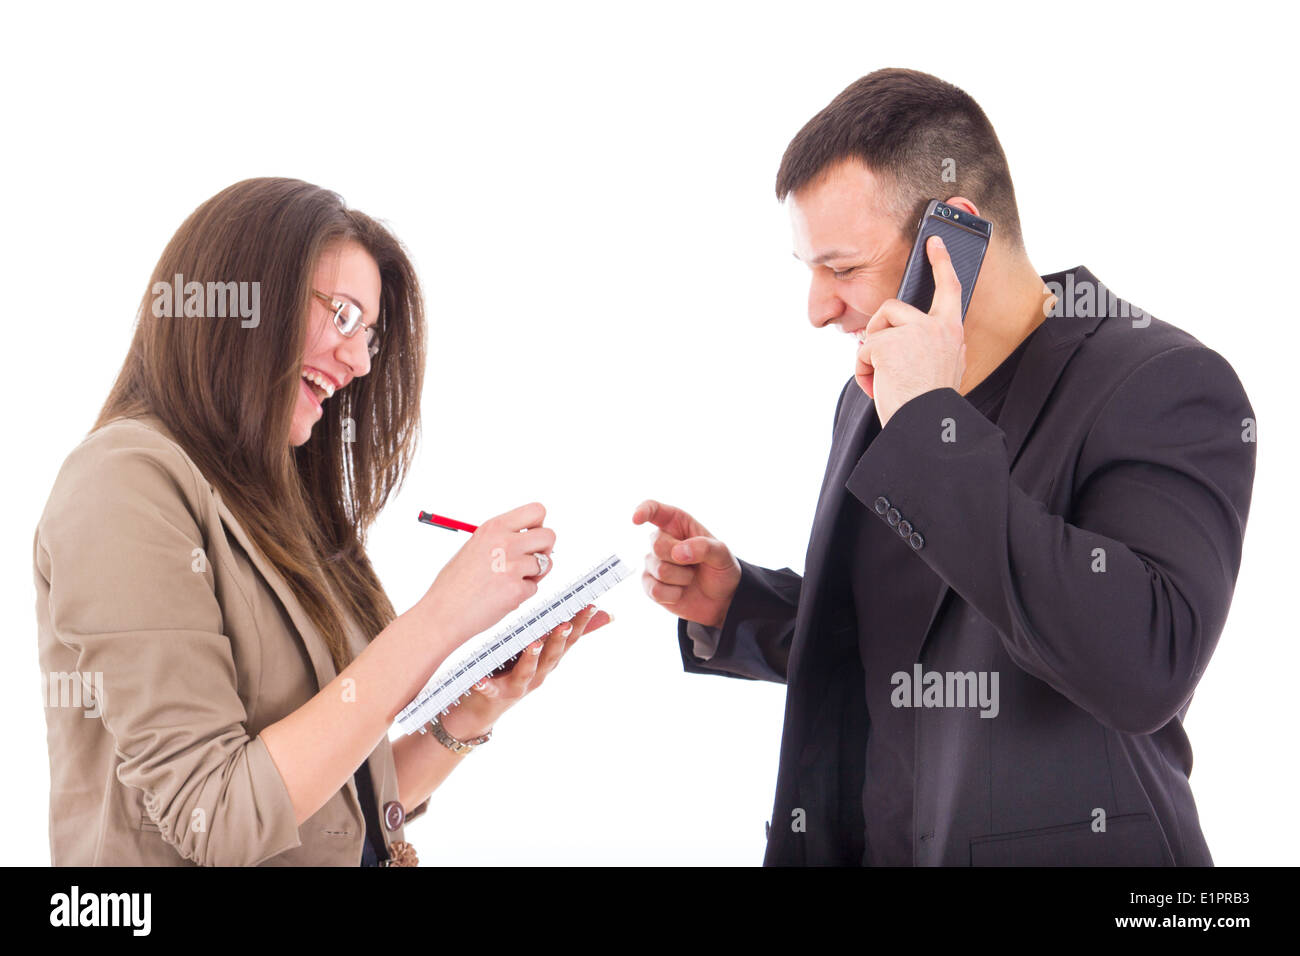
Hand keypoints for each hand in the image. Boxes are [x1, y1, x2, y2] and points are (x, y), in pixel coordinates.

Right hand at [422, 501, 555, 645]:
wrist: (443, 613)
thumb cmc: (456, 584)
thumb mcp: (475, 547)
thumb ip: (503, 539)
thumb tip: (533, 538)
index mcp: (493, 528)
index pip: (537, 511)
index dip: (539, 525)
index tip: (531, 537)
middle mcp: (504, 543)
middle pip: (550, 536)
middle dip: (545, 550)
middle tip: (530, 561)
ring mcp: (512, 566)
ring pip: (546, 564)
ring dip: (533, 575)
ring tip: (508, 581)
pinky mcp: (516, 589)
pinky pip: (534, 588)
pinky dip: (522, 594)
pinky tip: (501, 596)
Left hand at [438, 604, 611, 739]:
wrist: (484, 710)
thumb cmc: (516, 672)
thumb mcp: (545, 653)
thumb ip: (570, 634)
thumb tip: (608, 614)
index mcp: (549, 661)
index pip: (569, 640)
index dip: (580, 624)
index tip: (590, 606)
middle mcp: (538, 674)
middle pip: (552, 655)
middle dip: (559, 640)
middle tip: (565, 623)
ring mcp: (518, 686)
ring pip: (527, 671)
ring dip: (531, 657)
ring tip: (533, 643)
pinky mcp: (495, 695)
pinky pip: (491, 689)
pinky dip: (486, 685)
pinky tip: (480, 679)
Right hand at [632, 499, 740, 628]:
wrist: (721, 599)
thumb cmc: (720, 569)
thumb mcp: (722, 554)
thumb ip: (704, 547)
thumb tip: (677, 552)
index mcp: (677, 524)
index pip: (654, 510)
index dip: (643, 511)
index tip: (636, 519)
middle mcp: (662, 540)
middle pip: (657, 545)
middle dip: (681, 558)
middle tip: (696, 564)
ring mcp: (653, 563)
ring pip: (659, 570)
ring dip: (682, 578)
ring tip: (691, 577)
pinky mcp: (650, 585)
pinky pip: (655, 590)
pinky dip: (674, 595)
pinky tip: (681, 592)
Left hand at [855, 234, 967, 428]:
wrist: (926, 426)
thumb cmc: (931, 405)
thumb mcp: (946, 368)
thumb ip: (933, 345)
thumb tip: (909, 336)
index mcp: (952, 332)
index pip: (950, 288)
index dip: (942, 262)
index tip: (934, 241)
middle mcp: (936, 326)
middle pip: (892, 309)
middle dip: (879, 331)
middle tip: (877, 358)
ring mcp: (912, 332)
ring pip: (876, 328)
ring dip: (871, 354)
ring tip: (883, 379)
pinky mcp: (887, 344)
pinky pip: (863, 350)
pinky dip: (863, 371)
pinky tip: (877, 386)